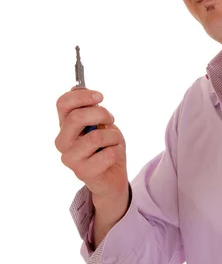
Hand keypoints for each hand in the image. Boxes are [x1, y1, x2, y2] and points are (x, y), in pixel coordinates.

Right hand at [55, 87, 128, 201]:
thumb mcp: (100, 121)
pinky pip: (108, 153)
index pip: (62, 103)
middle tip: (110, 120)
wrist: (112, 175)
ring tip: (113, 141)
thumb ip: (89, 107)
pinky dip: (117, 151)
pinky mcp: (83, 172)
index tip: (100, 97)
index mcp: (64, 125)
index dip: (82, 96)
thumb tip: (78, 87)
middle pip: (76, 118)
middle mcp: (62, 142)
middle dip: (101, 114)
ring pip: (95, 137)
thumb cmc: (105, 145)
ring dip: (113, 136)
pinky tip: (113, 156)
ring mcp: (70, 159)